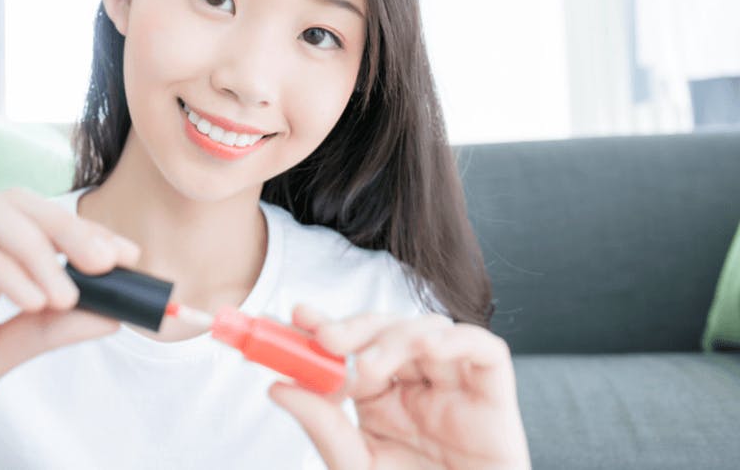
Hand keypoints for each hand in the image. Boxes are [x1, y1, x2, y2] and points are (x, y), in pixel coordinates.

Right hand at [0, 187, 138, 453]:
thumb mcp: (0, 353)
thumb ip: (49, 331)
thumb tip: (109, 314)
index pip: (43, 226)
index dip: (89, 235)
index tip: (130, 258)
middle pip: (21, 206)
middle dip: (72, 229)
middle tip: (109, 264)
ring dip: (40, 247)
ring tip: (64, 293)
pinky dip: (2, 269)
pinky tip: (28, 300)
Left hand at [269, 305, 530, 469]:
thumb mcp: (358, 466)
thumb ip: (324, 427)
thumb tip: (276, 388)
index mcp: (380, 399)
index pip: (351, 348)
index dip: (324, 325)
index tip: (296, 316)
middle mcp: (416, 385)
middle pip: (387, 329)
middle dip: (355, 326)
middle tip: (326, 338)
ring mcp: (454, 386)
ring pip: (429, 330)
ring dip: (395, 337)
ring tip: (369, 368)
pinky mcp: (494, 395)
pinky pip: (485, 350)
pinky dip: (458, 339)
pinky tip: (430, 348)